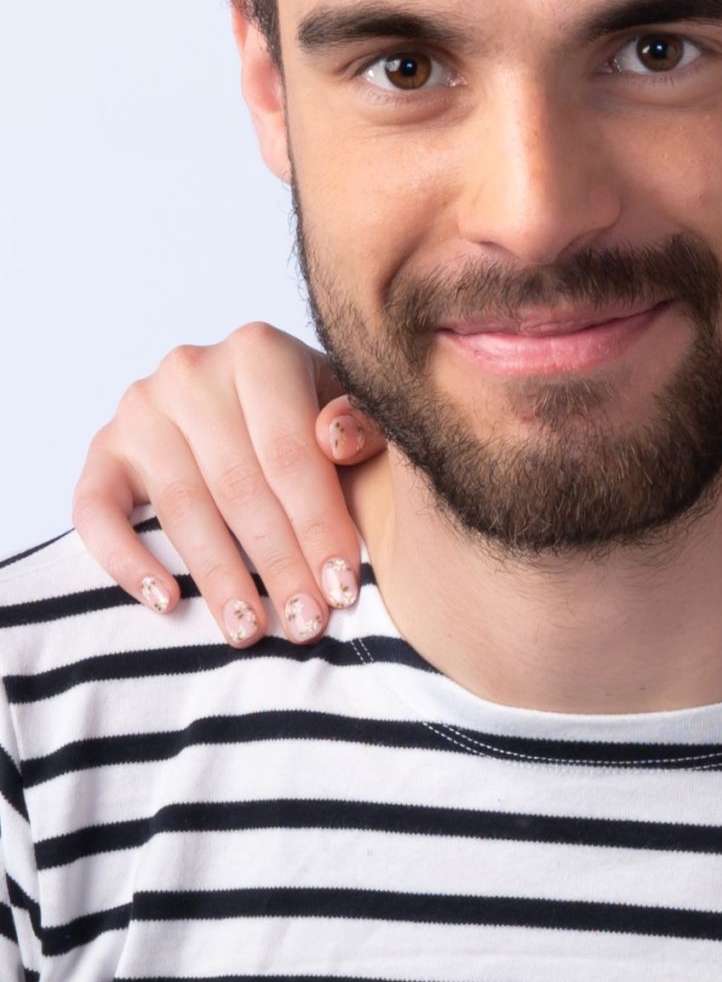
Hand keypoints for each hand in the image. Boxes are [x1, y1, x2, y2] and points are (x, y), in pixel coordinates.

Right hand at [71, 323, 384, 645]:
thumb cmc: (313, 414)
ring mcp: (140, 409)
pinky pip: (96, 511)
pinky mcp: (103, 449)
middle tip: (306, 625)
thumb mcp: (350, 410)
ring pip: (181, 506)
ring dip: (217, 577)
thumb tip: (338, 441)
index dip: (319, 526)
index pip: (290, 454)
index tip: (343, 588)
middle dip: (277, 564)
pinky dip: (126, 561)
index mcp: (259, 351)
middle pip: (238, 486)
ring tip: (249, 630)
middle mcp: (191, 371)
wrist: (254, 400)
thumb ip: (364, 425)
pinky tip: (167, 602)